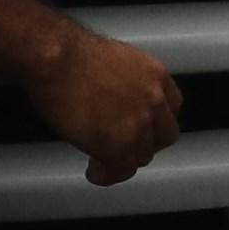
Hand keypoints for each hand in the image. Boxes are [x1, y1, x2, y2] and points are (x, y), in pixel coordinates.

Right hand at [25, 24, 184, 184]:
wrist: (56, 60)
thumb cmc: (70, 54)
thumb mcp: (114, 60)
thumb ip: (126, 83)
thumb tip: (117, 98)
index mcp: (155, 75)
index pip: (172, 107)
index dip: (156, 122)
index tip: (146, 128)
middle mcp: (154, 100)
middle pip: (163, 135)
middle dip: (145, 144)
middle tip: (126, 148)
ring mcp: (138, 124)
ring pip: (142, 156)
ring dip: (124, 161)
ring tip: (104, 162)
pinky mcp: (118, 145)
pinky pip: (120, 170)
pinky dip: (108, 175)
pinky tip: (95, 173)